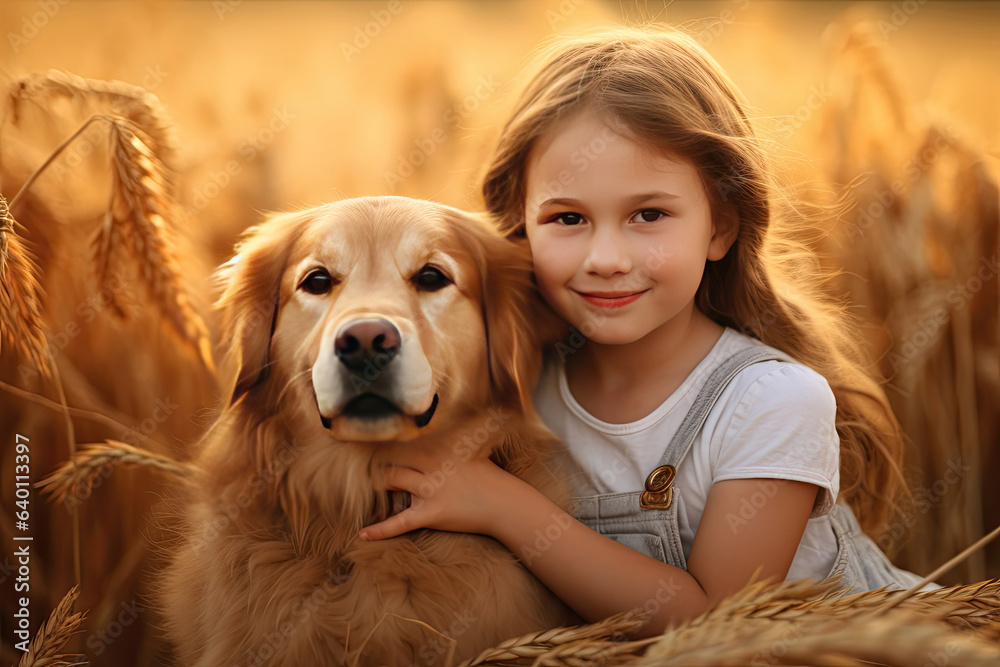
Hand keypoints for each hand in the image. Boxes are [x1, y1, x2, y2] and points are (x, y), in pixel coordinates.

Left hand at [358, 446, 516, 540]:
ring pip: (392, 480)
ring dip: (379, 482)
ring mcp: (431, 489)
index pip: (406, 438)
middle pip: (394, 455)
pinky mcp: (431, 513)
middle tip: (357, 456)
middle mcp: (433, 465)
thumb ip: (450, 442)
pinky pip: (400, 522)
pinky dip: (380, 529)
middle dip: (375, 457)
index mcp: (441, 448)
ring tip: (369, 483)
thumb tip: (442, 426)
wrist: (504, 504)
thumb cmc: (487, 478)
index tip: (365, 431)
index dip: (385, 435)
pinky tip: (363, 533)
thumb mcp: (470, 452)